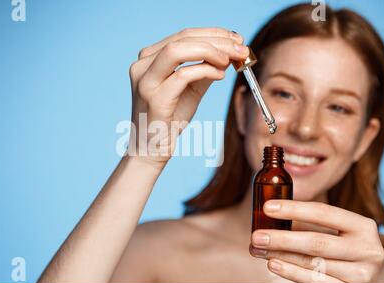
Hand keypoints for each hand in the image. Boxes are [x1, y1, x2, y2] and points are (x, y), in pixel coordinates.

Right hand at [127, 27, 248, 165]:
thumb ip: (205, 69)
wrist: (152, 149)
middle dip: (216, 40)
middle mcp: (142, 66)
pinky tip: (220, 75)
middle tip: (241, 47)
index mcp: (149, 59)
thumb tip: (229, 52)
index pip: (183, 35)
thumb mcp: (191, 89)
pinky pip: (183, 75)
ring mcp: (145, 81)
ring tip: (230, 59)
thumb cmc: (170, 119)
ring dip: (210, 51)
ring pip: (177, 50)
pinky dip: (205, 71)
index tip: (236, 39)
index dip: (213, 33)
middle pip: (182, 38)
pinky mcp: (154, 98)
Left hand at [249, 200, 383, 282]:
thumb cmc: (350, 253)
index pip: (323, 212)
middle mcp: (367, 250)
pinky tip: (274, 263)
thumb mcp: (343, 235)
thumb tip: (272, 218)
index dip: (293, 209)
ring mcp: (362, 275)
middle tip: (256, 235)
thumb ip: (314, 226)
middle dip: (281, 238)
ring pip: (312, 263)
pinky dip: (291, 272)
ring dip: (280, 255)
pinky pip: (315, 281)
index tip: (268, 207)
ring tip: (258, 249)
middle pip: (316, 242)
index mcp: (363, 227)